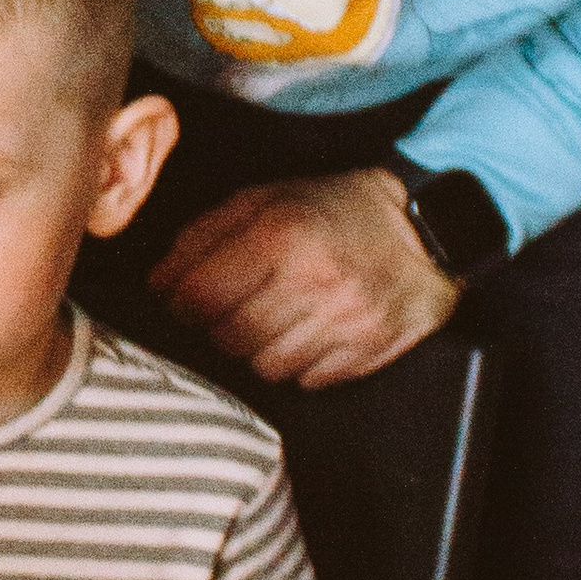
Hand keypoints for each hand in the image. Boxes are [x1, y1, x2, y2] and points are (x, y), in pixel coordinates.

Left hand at [148, 169, 458, 387]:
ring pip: (264, 367)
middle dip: (221, 327)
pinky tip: (311, 331)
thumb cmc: (330, 213)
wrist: (423, 234)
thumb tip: (158, 284)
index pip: (199, 297)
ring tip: (276, 318)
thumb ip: (202, 236)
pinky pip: (305, 380)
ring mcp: (344, 320)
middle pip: (228, 338)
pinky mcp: (366, 351)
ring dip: (259, 349)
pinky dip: (299, 363)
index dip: (181, 304)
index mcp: (280, 233)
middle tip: (236, 307)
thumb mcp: (264, 200)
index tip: (186, 300)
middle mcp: (314, 279)